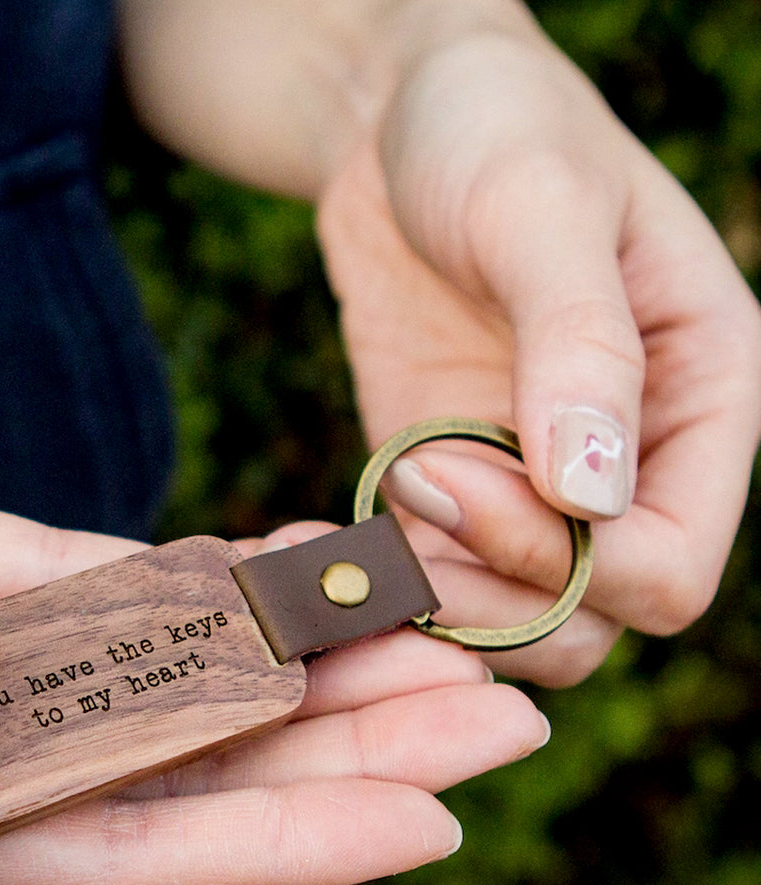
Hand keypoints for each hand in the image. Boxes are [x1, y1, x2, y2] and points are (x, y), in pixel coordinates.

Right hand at [0, 346, 546, 884]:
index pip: (121, 854)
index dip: (276, 843)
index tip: (425, 817)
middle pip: (178, 762)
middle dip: (338, 744)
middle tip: (497, 709)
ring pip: (156, 658)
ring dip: (293, 649)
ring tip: (433, 628)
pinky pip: (86, 563)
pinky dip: (188, 567)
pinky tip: (289, 560)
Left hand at [316, 15, 760, 683]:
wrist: (400, 130)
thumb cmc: (494, 132)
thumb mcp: (541, 212)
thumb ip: (580, 346)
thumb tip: (594, 492)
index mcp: (699, 402)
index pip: (672, 568)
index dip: (573, 562)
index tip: (460, 472)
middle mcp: (628, 466)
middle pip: (590, 620)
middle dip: (493, 591)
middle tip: (407, 489)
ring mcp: (532, 489)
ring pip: (507, 622)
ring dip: (427, 603)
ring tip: (349, 532)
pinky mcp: (448, 491)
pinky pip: (427, 583)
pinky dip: (376, 586)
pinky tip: (316, 547)